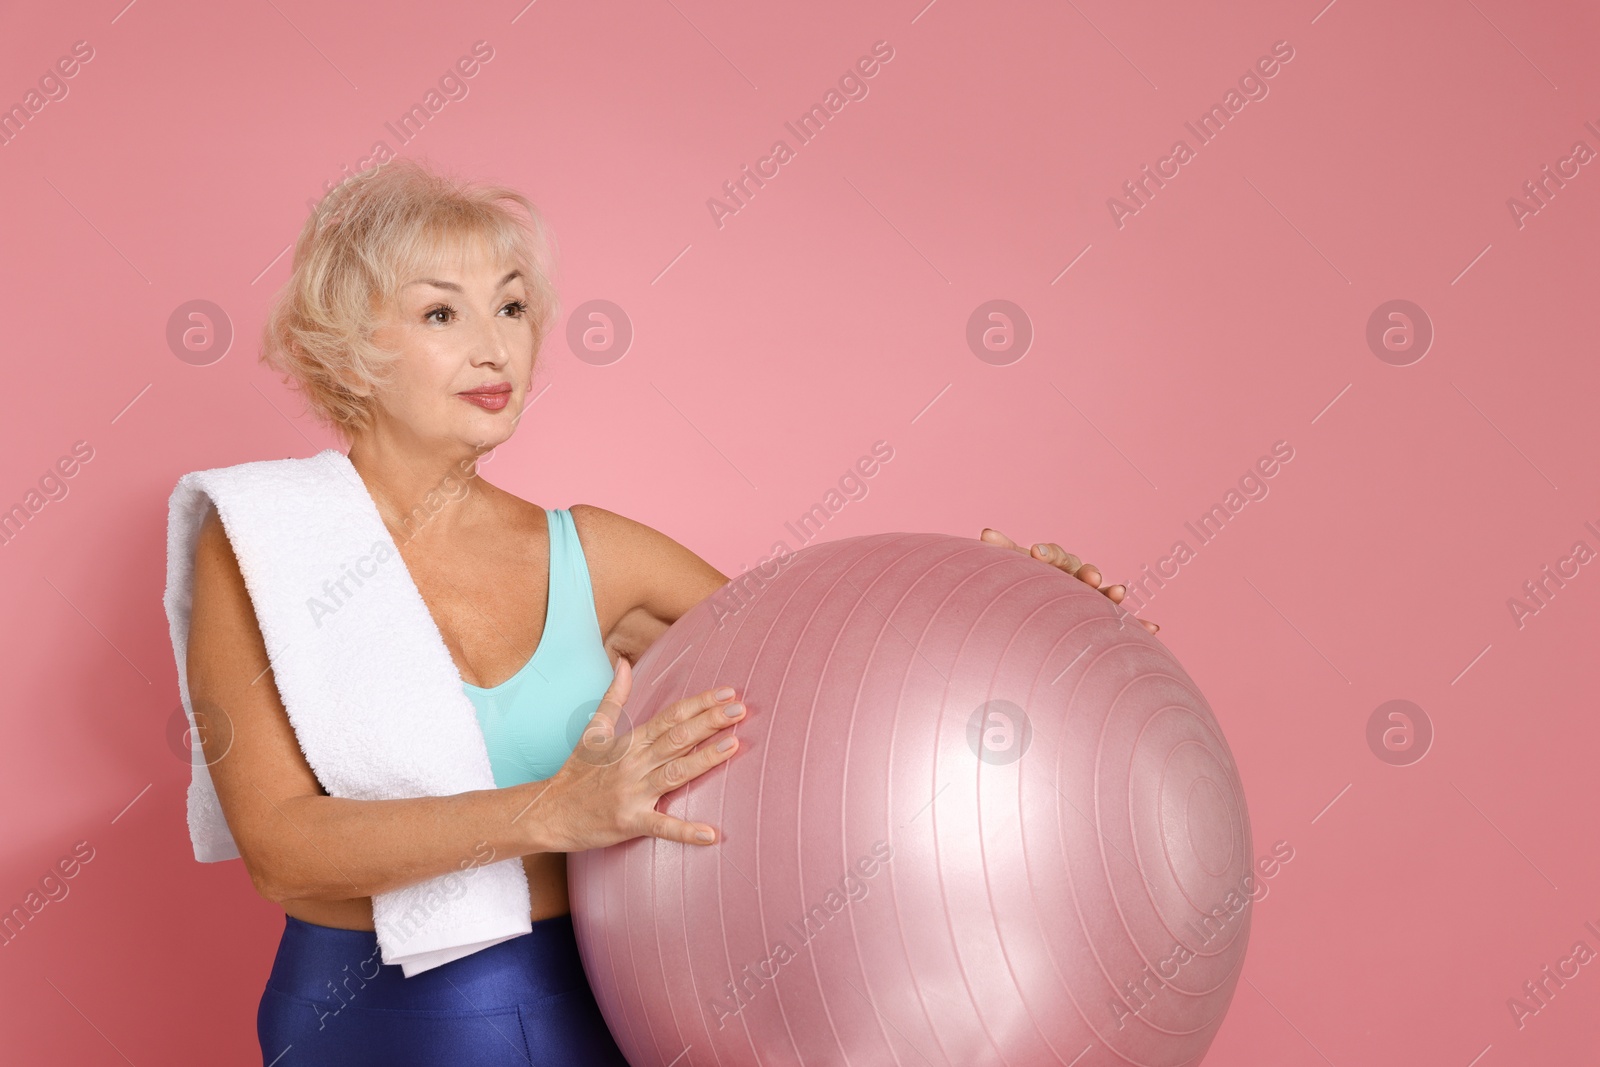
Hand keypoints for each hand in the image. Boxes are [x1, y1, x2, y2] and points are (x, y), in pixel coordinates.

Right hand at [518, 657, 743, 851]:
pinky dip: (685, 831)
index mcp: (629, 742)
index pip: (670, 716)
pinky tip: (711, 834)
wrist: (547, 812)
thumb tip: (623, 663)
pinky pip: (661, 826)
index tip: (727, 692)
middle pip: (676, 738)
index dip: (699, 703)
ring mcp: (631, 792)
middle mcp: (633, 763)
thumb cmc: (574, 773)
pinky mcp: (628, 822)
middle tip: (740, 709)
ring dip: (705, 759)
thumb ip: (614, 697)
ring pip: (674, 773)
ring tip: (734, 745)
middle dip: (709, 722)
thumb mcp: (593, 732)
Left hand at [979, 527, 1159, 633]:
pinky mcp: (1101, 615)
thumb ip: (1003, 549)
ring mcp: (1090, 595)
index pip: (1053, 554)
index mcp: (1053, 562)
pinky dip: (1138, 622)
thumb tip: (986, 532)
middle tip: (1090, 576)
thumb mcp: (1011, 565)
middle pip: (1083, 571)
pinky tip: (1153, 628)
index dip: (1047, 553)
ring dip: (1112, 592)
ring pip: (1104, 592)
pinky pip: (1122, 619)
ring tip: (1119, 592)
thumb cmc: (1021, 579)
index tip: (1037, 553)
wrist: (1032, 599)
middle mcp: (1075, 575)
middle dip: (1087, 573)